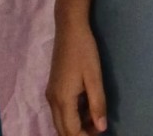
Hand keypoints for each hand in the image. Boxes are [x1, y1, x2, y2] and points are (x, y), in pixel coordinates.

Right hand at [47, 21, 106, 135]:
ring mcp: (51, 93)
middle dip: (79, 134)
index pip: (71, 132)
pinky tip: (85, 106)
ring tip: (94, 118)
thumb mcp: (94, 77)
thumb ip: (97, 104)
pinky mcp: (53, 87)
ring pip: (60, 122)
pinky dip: (71, 116)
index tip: (101, 132)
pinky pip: (59, 111)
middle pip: (62, 130)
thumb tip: (101, 128)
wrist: (69, 28)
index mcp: (63, 99)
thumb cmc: (84, 50)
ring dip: (75, 126)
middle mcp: (53, 100)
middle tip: (98, 127)